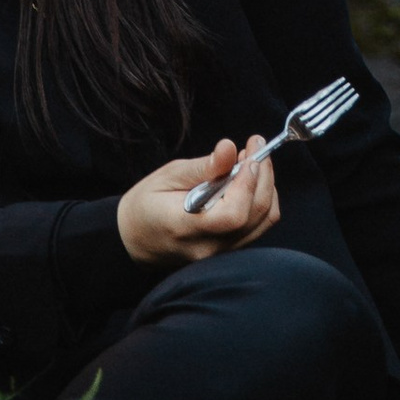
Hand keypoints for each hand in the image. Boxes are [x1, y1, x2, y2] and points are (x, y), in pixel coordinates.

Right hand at [117, 140, 278, 263]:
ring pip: (263, 222)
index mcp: (187, 228)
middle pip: (255, 215)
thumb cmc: (146, 205)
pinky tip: (248, 181)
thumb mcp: (168, 177)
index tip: (250, 152)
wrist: (134, 238)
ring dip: (266, 186)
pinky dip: (261, 199)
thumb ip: (202, 167)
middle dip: (263, 175)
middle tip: (255, 146)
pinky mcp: (229, 250)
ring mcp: (221, 253)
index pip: (233, 214)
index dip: (248, 182)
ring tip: (250, 161)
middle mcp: (209, 247)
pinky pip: (258, 226)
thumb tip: (229, 148)